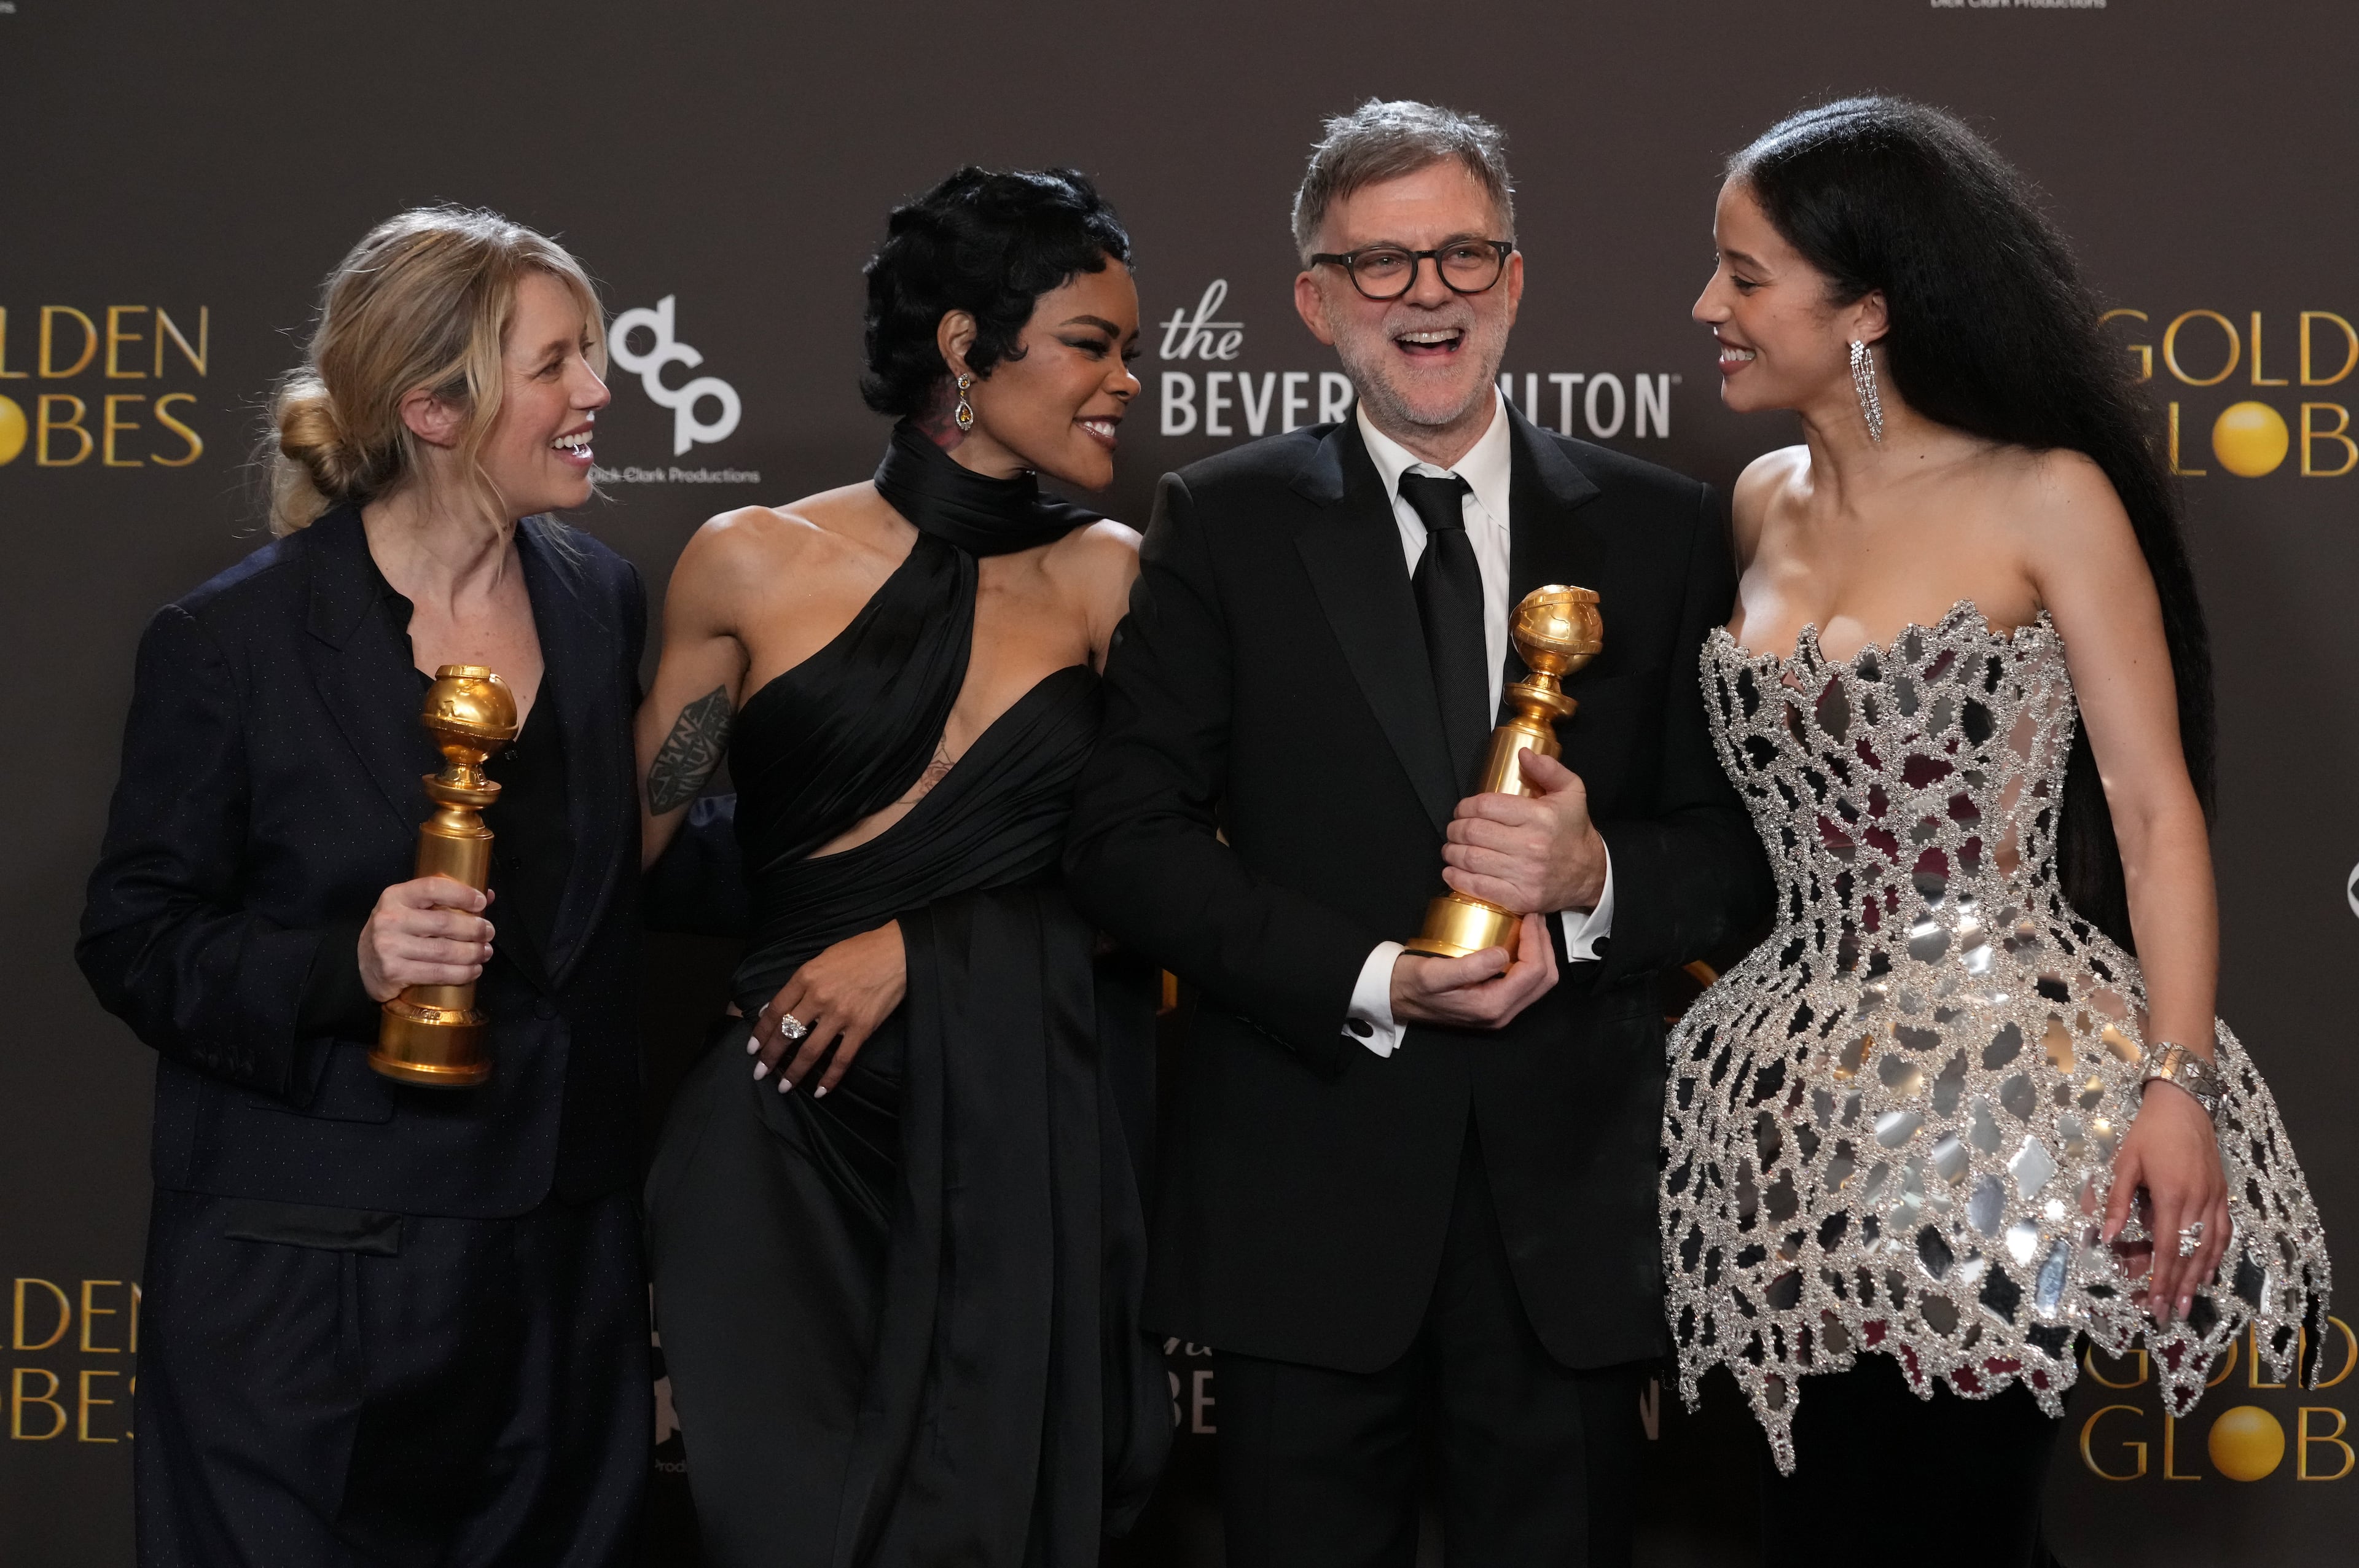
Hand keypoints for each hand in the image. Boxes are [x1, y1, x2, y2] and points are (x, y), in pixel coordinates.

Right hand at [358, 876, 493, 1001]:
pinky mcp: (393, 971)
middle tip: (489, 933)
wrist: (366, 964)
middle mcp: (389, 919)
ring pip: (444, 951)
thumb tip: (487, 895)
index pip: (433, 888)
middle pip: (444, 922)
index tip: (481, 902)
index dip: (462, 894)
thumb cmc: (397, 931)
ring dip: (472, 953)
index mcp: (395, 896)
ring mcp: (389, 946)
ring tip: (485, 952)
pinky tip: (474, 970)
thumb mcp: (411, 908)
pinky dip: (462, 973)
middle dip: (475, 929)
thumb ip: (444, 899)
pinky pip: (437, 973)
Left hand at [750, 921, 905, 1096]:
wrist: (897, 953)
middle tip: (760, 1072)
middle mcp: (819, 997)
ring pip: (810, 1051)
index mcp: (806, 977)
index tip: (752, 1048)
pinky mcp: (862, 1028)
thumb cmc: (860, 952)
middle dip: (770, 1056)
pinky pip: (842, 1058)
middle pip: (787, 1033)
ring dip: (794, 1072)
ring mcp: (841, 1015)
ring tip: (783, 1086)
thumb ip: (799, 984)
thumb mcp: (822, 959)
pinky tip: (820, 1090)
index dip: (761, 1031)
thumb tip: (774, 1009)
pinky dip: (829, 1077)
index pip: (776, 1010)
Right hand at [1390, 912, 1558, 1029]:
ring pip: (1538, 982)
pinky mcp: (1495, 1003)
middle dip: (1545, 946)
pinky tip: (1517, 940)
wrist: (1395, 997)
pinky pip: (1524, 982)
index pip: (1533, 973)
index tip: (1528, 916)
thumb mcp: (1434, 973)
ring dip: (1539, 952)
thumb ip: (1469, 968)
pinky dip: (1528, 959)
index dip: (1537, 941)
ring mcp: (1500, 1011)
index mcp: (1491, 1006)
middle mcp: (1501, 1013)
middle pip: (1544, 980)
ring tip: (1528, 926)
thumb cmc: (1410, 984)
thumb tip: (1503, 954)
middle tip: (1534, 918)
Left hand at [1441, 750, 1606, 915]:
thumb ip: (1549, 769)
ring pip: (1471, 859)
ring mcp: (1525, 875)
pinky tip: (1452, 870)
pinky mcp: (1520, 898)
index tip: (1462, 810)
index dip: (1465, 806)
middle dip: (1455, 829)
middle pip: (1473, 832)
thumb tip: (1523, 754)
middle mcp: (1531, 846)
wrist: (1592, 874)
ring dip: (1452, 852)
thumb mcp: (1571, 792)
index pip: (1486, 806)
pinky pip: (1478, 887)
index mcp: (1540, 817)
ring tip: (1452, 848)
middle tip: (1454, 829)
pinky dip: (1457, 878)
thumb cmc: (1574, 832)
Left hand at [2104, 1077, 2231, 1326]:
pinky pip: (2223, 1232)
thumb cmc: (2148, 1134)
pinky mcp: (2223, 1194)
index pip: (2167, 1248)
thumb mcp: (2124, 1163)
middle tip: (2172, 1315)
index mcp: (2172, 1196)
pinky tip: (2209, 1269)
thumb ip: (2115, 1201)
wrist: (2184, 1106)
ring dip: (2201, 1277)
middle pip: (2191, 1255)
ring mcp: (2215, 1199)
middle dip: (2181, 1287)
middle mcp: (2198, 1203)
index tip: (2155, 1304)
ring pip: (2211, 1247)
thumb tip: (2105, 1237)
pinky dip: (2216, 1254)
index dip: (2162, 1280)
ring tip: (2190, 1302)